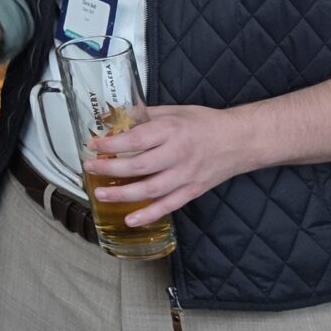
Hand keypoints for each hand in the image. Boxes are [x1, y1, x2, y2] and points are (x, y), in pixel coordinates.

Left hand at [81, 103, 253, 225]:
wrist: (240, 140)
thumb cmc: (205, 123)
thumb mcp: (173, 111)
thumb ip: (143, 115)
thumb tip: (112, 117)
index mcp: (171, 130)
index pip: (136, 138)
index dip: (111, 143)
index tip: (93, 144)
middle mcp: (178, 154)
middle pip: (140, 165)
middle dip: (110, 169)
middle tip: (90, 168)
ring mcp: (186, 175)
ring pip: (151, 189)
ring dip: (124, 195)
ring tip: (101, 195)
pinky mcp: (193, 190)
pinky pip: (169, 205)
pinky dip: (150, 214)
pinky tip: (131, 220)